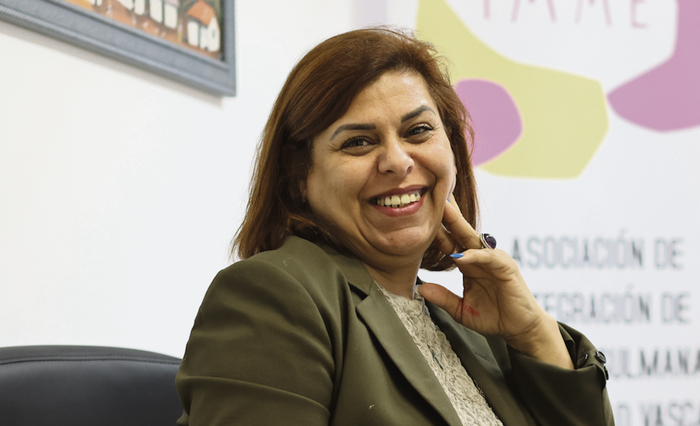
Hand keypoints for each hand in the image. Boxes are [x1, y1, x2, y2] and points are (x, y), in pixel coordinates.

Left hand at [419, 196, 573, 368]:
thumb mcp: (461, 310)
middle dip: (446, 213)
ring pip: (472, 238)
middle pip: (459, 231)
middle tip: (431, 195)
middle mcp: (479, 257)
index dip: (434, 229)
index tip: (418, 214)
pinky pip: (488, 258)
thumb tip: (421, 288)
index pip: (448, 242)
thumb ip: (444, 298)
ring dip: (458, 223)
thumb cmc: (494, 316)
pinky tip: (461, 255)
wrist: (520, 327)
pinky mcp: (506, 268)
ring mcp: (493, 259)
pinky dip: (475, 256)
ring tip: (444, 210)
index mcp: (467, 263)